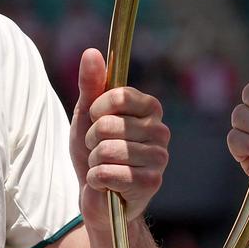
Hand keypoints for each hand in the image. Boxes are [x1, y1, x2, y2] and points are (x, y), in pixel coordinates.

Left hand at [70, 48, 169, 226]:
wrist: (99, 195)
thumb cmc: (95, 151)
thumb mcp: (88, 115)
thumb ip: (91, 84)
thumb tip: (91, 51)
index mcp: (149, 108)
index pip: (117, 95)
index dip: (96, 108)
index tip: (95, 119)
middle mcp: (161, 131)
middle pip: (107, 124)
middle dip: (92, 139)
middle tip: (98, 150)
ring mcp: (159, 158)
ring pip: (106, 150)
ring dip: (93, 161)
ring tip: (103, 166)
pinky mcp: (151, 182)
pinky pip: (107, 173)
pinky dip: (95, 179)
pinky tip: (105, 184)